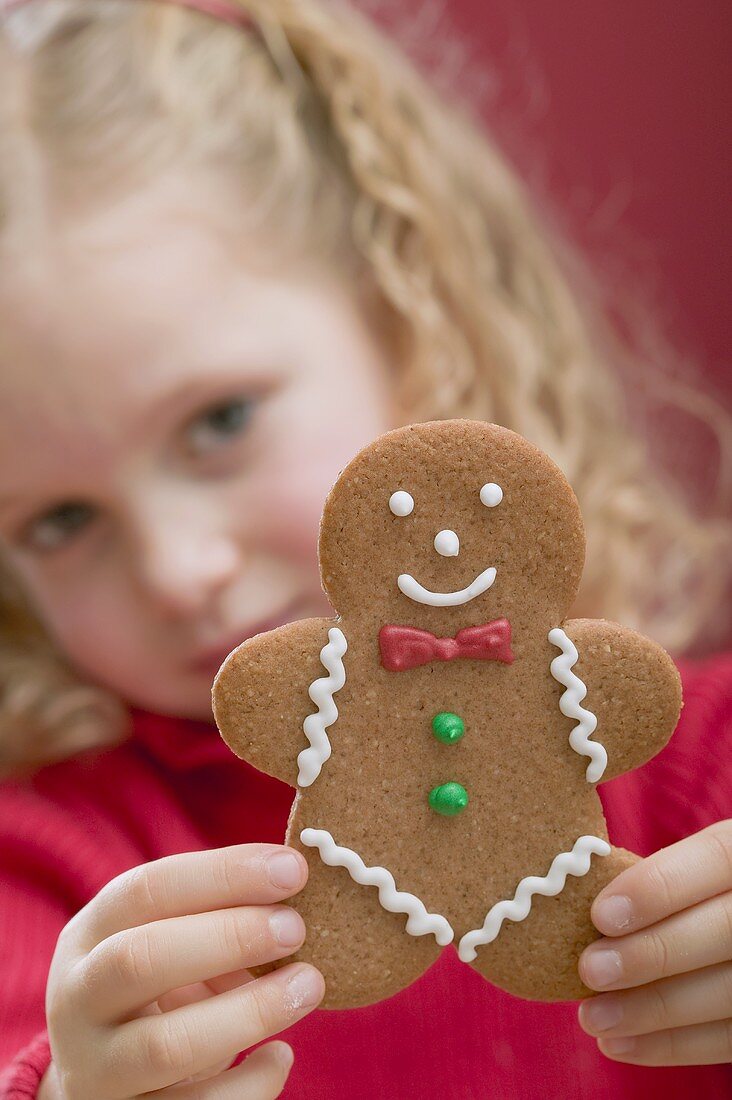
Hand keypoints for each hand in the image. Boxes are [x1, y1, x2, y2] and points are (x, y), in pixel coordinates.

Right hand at [43, 843, 323, 1097]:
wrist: (102, 1080)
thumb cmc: (156, 987)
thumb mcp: (166, 940)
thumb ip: (214, 916)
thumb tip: (293, 893)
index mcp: (89, 937)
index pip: (146, 890)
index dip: (223, 875)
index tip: (292, 869)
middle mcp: (79, 1001)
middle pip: (139, 960)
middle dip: (227, 938)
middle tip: (295, 928)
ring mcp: (97, 1069)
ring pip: (166, 1046)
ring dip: (248, 1012)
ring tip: (308, 984)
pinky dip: (248, 1083)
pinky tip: (279, 1055)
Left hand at [578, 820, 731, 1065]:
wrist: (722, 916)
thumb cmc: (686, 885)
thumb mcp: (686, 857)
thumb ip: (654, 869)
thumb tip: (583, 886)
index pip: (715, 858)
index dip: (660, 886)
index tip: (601, 914)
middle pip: (724, 930)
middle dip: (652, 954)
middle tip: (590, 970)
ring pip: (728, 992)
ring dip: (653, 1012)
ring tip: (592, 1016)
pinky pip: (730, 1037)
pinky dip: (672, 1046)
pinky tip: (618, 1044)